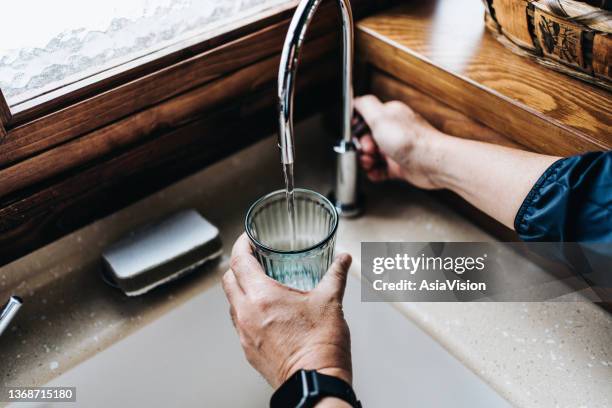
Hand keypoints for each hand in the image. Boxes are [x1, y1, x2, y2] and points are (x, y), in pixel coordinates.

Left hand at [222, 233, 352, 388]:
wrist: (315, 384)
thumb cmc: (321, 346)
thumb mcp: (330, 302)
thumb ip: (336, 275)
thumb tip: (343, 260)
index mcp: (262, 296)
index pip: (239, 261)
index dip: (241, 245)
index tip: (248, 239)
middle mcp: (246, 314)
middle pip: (229, 280)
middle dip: (238, 265)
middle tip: (252, 258)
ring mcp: (244, 334)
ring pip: (231, 303)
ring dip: (240, 289)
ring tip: (259, 284)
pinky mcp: (249, 350)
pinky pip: (239, 323)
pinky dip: (246, 311)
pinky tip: (265, 313)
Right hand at [354, 95, 444, 188]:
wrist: (432, 163)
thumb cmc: (412, 141)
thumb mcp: (381, 117)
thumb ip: (365, 105)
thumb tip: (355, 100)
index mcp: (390, 116)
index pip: (366, 119)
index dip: (358, 129)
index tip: (356, 135)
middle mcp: (394, 131)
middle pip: (367, 139)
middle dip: (362, 147)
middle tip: (367, 150)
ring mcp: (397, 149)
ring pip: (373, 156)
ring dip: (366, 161)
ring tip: (369, 163)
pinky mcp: (400, 166)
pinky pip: (381, 169)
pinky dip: (374, 172)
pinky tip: (374, 172)